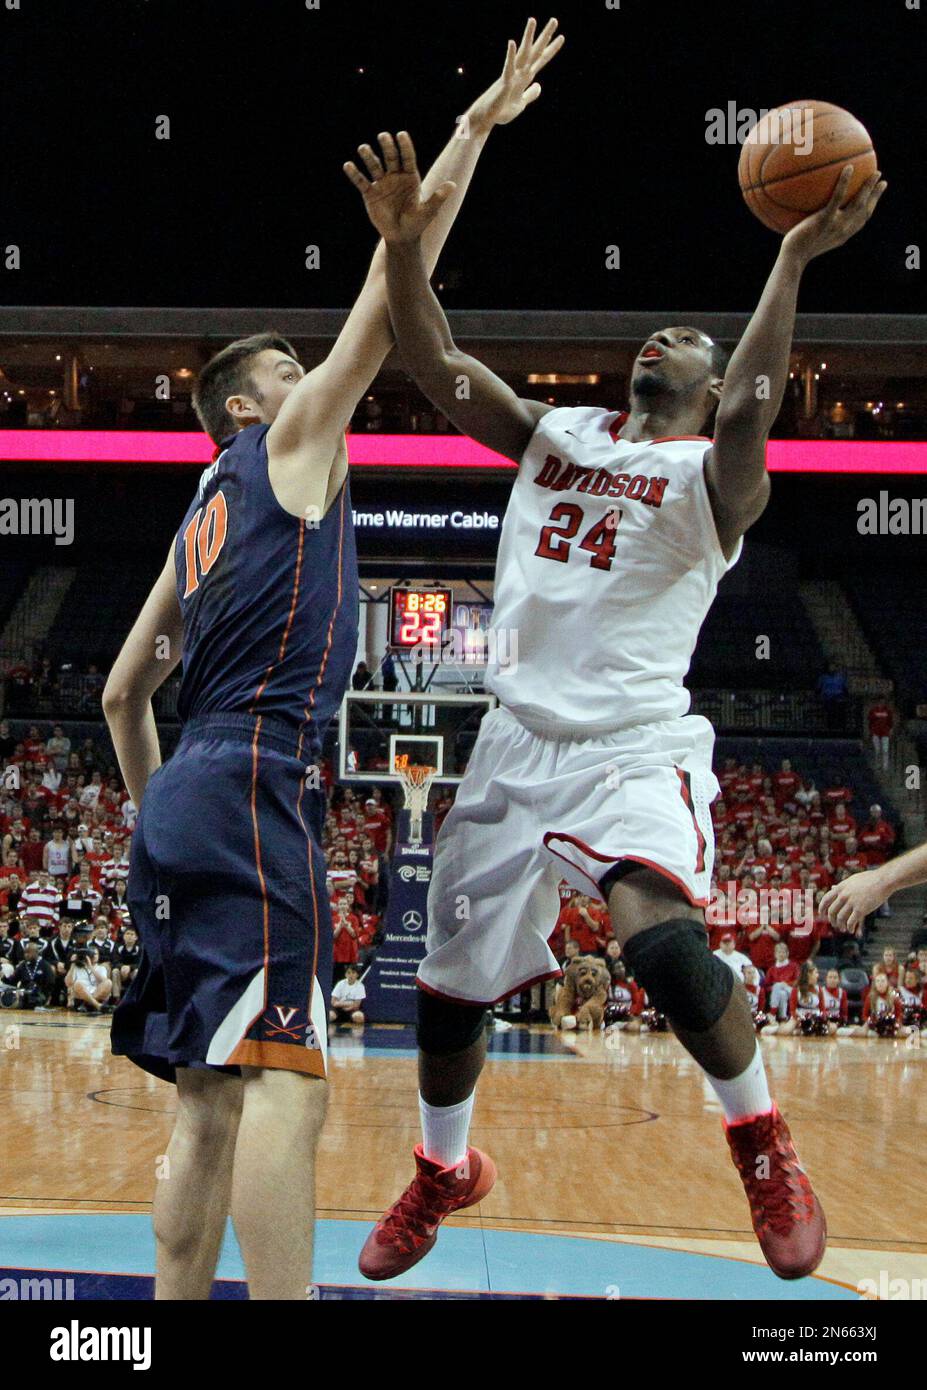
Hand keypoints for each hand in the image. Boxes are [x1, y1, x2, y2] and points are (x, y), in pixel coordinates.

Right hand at [345, 131, 453, 242]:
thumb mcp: (428, 212)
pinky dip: (355, 174)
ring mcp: (382, 183)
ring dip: (368, 156)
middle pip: (390, 157)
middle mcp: (395, 176)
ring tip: (363, 148)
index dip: (405, 146)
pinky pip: (361, 181)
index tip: (401, 134)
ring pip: (374, 166)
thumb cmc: (417, 224)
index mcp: (410, 177)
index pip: (407, 157)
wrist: (401, 237)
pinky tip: (348, 165)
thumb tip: (452, 185)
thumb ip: (438, 197)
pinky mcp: (370, 194)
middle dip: (387, 147)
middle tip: (383, 136)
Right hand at [467, 17, 564, 132]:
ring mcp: (512, 75)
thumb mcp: (521, 103)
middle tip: (554, 20)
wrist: (487, 118)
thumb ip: (530, 94)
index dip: (551, 49)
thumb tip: (539, 86)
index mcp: (525, 77)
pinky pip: (508, 67)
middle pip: (535, 51)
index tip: (561, 37)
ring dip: (527, 36)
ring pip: (523, 53)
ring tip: (532, 20)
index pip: (541, 60)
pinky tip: (512, 43)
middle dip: (545, 37)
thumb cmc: (501, 110)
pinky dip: (510, 55)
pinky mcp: (504, 82)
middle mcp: (520, 72)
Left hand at [782, 166, 886, 265]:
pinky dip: (845, 182)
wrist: (793, 258)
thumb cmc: (798, 248)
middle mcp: (844, 230)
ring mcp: (836, 225)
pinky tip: (848, 168)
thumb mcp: (813, 238)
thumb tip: (817, 211)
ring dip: (868, 187)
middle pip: (865, 209)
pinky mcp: (825, 220)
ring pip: (858, 203)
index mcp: (844, 234)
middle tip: (881, 179)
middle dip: (875, 194)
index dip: (873, 204)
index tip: (879, 192)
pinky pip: (837, 198)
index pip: (863, 218)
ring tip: (874, 173)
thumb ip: (821, 225)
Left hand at [819, 868, 886, 932]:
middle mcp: (844, 895)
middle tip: (834, 924)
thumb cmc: (869, 879)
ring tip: (843, 929)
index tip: (822, 914)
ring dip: (840, 925)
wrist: (883, 881)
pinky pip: (851, 922)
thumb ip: (842, 885)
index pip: (826, 899)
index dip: (822, 908)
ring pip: (840, 918)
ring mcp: (852, 902)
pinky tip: (851, 930)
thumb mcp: (852, 880)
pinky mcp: (861, 910)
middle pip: (832, 911)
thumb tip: (832, 888)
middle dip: (832, 920)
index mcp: (841, 887)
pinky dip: (849, 927)